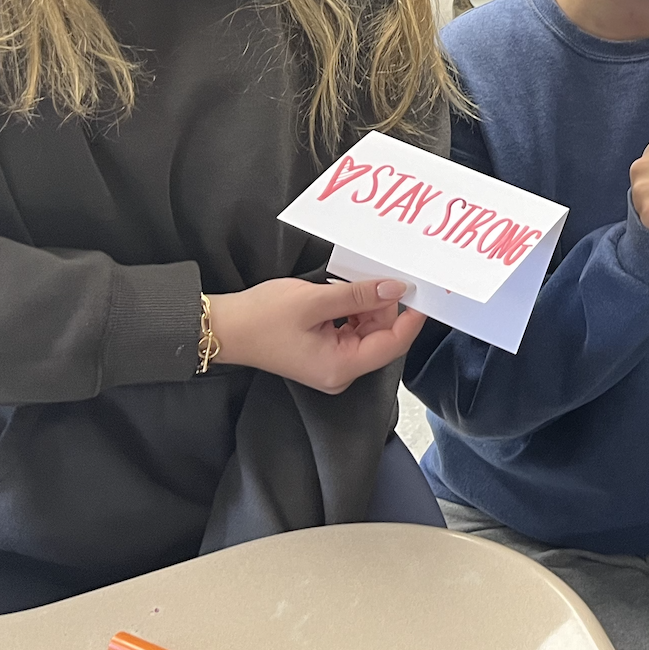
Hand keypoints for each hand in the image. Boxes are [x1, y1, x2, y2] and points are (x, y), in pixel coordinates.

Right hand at [207, 277, 425, 393]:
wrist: (225, 328)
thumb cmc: (262, 317)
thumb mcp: (315, 300)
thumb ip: (358, 296)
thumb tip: (397, 290)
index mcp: (341, 367)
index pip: (393, 344)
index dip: (412, 318)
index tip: (422, 291)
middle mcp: (341, 372)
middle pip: (382, 336)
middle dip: (382, 306)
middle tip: (372, 277)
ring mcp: (333, 365)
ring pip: (368, 331)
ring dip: (366, 306)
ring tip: (347, 285)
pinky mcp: (325, 354)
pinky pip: (353, 330)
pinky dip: (354, 310)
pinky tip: (341, 294)